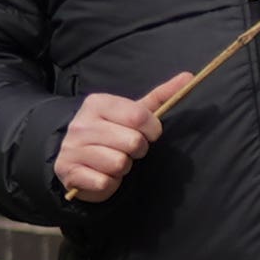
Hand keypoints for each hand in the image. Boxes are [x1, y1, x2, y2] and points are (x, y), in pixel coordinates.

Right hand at [51, 77, 187, 205]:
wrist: (74, 158)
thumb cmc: (111, 133)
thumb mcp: (133, 112)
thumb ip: (160, 96)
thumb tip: (189, 76)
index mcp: (97, 103)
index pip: (138, 116)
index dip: (151, 129)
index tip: (148, 133)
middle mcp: (81, 124)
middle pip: (132, 142)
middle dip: (137, 150)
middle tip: (127, 149)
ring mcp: (72, 148)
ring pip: (119, 163)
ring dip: (122, 167)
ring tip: (113, 160)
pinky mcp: (70, 172)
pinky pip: (104, 182)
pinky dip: (109, 182)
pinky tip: (101, 173)